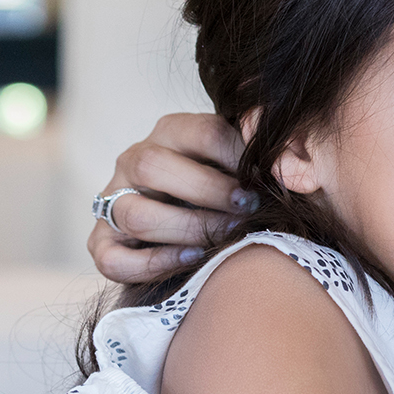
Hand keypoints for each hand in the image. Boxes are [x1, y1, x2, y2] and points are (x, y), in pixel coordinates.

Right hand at [87, 113, 255, 282]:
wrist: (193, 224)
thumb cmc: (226, 189)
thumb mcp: (239, 163)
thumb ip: (260, 156)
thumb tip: (292, 155)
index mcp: (170, 131)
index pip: (200, 131)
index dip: (235, 156)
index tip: (265, 180)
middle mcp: (133, 160)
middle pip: (152, 166)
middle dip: (207, 192)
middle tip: (246, 210)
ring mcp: (112, 201)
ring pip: (134, 214)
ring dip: (186, 229)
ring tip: (225, 238)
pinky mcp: (101, 243)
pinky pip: (114, 259)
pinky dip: (155, 263)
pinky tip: (193, 258)